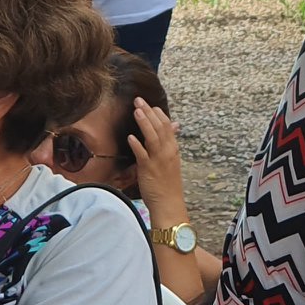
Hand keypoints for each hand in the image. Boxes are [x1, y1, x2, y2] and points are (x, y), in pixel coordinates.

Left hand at [128, 98, 189, 219]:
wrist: (169, 203)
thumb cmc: (168, 183)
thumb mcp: (172, 160)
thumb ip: (169, 143)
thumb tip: (173, 126)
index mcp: (173, 149)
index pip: (167, 126)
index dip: (158, 114)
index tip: (150, 105)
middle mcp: (167, 151)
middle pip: (159, 127)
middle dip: (149, 112)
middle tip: (139, 100)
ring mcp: (158, 159)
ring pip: (152, 137)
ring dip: (144, 123)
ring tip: (136, 111)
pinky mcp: (148, 169)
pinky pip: (142, 154)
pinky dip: (137, 144)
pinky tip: (130, 136)